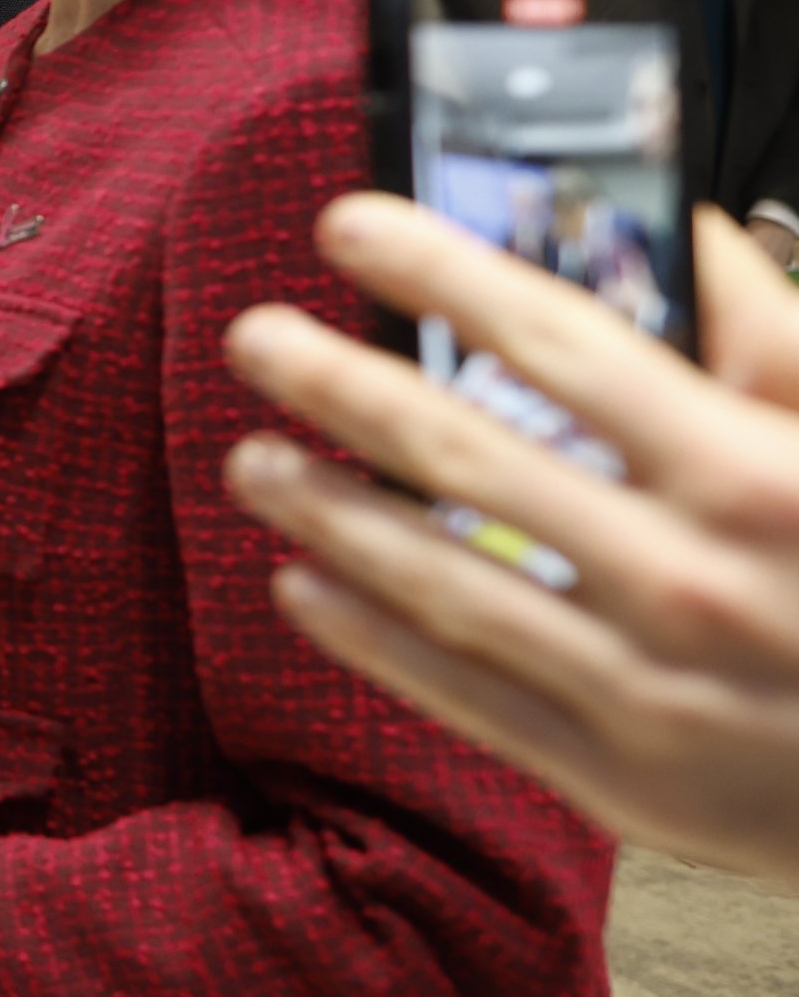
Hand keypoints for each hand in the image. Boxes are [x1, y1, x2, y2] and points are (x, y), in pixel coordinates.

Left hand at [221, 193, 798, 879]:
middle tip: (253, 339)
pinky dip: (366, 636)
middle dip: (340, 385)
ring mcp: (644, 683)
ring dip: (327, 510)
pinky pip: (460, 691)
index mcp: (756, 474)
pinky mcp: (618, 774)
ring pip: (440, 579)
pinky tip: (300, 585)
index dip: (443, 268)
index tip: (348, 222)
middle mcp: (687, 576)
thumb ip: (778, 338)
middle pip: (468, 453)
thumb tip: (682, 232)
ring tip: (251, 460)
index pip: (562, 340)